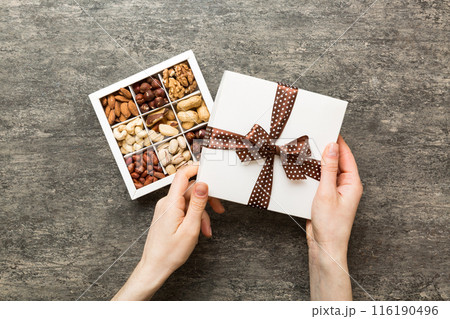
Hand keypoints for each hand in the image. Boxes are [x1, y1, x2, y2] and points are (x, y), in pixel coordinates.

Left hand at [112, 164, 223, 300]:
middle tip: (219, 210)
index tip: (210, 170)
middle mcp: (167, 203)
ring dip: (201, 214)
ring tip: (207, 231)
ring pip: (189, 202)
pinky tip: (199, 231)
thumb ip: (198, 205)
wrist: (154, 267)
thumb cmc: (170, 253)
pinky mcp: (167, 215)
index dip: (197, 169)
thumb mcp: (190, 228)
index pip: (183, 175)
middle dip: (206, 200)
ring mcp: (166, 209)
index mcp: (171, 203)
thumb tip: (203, 184)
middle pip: (190, 190)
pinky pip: (184, 210)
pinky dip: (194, 218)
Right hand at [306, 135, 362, 299]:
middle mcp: (346, 186)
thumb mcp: (327, 192)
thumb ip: (329, 168)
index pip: (346, 155)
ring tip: (306, 152)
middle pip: (337, 161)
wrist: (325, 246)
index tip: (328, 129)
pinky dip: (313, 174)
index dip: (337, 142)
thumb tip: (332, 147)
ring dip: (318, 163)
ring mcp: (336, 192)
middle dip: (326, 150)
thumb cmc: (331, 225)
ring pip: (327, 170)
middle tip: (313, 138)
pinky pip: (320, 180)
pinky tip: (304, 170)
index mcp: (352, 183)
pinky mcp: (326, 197)